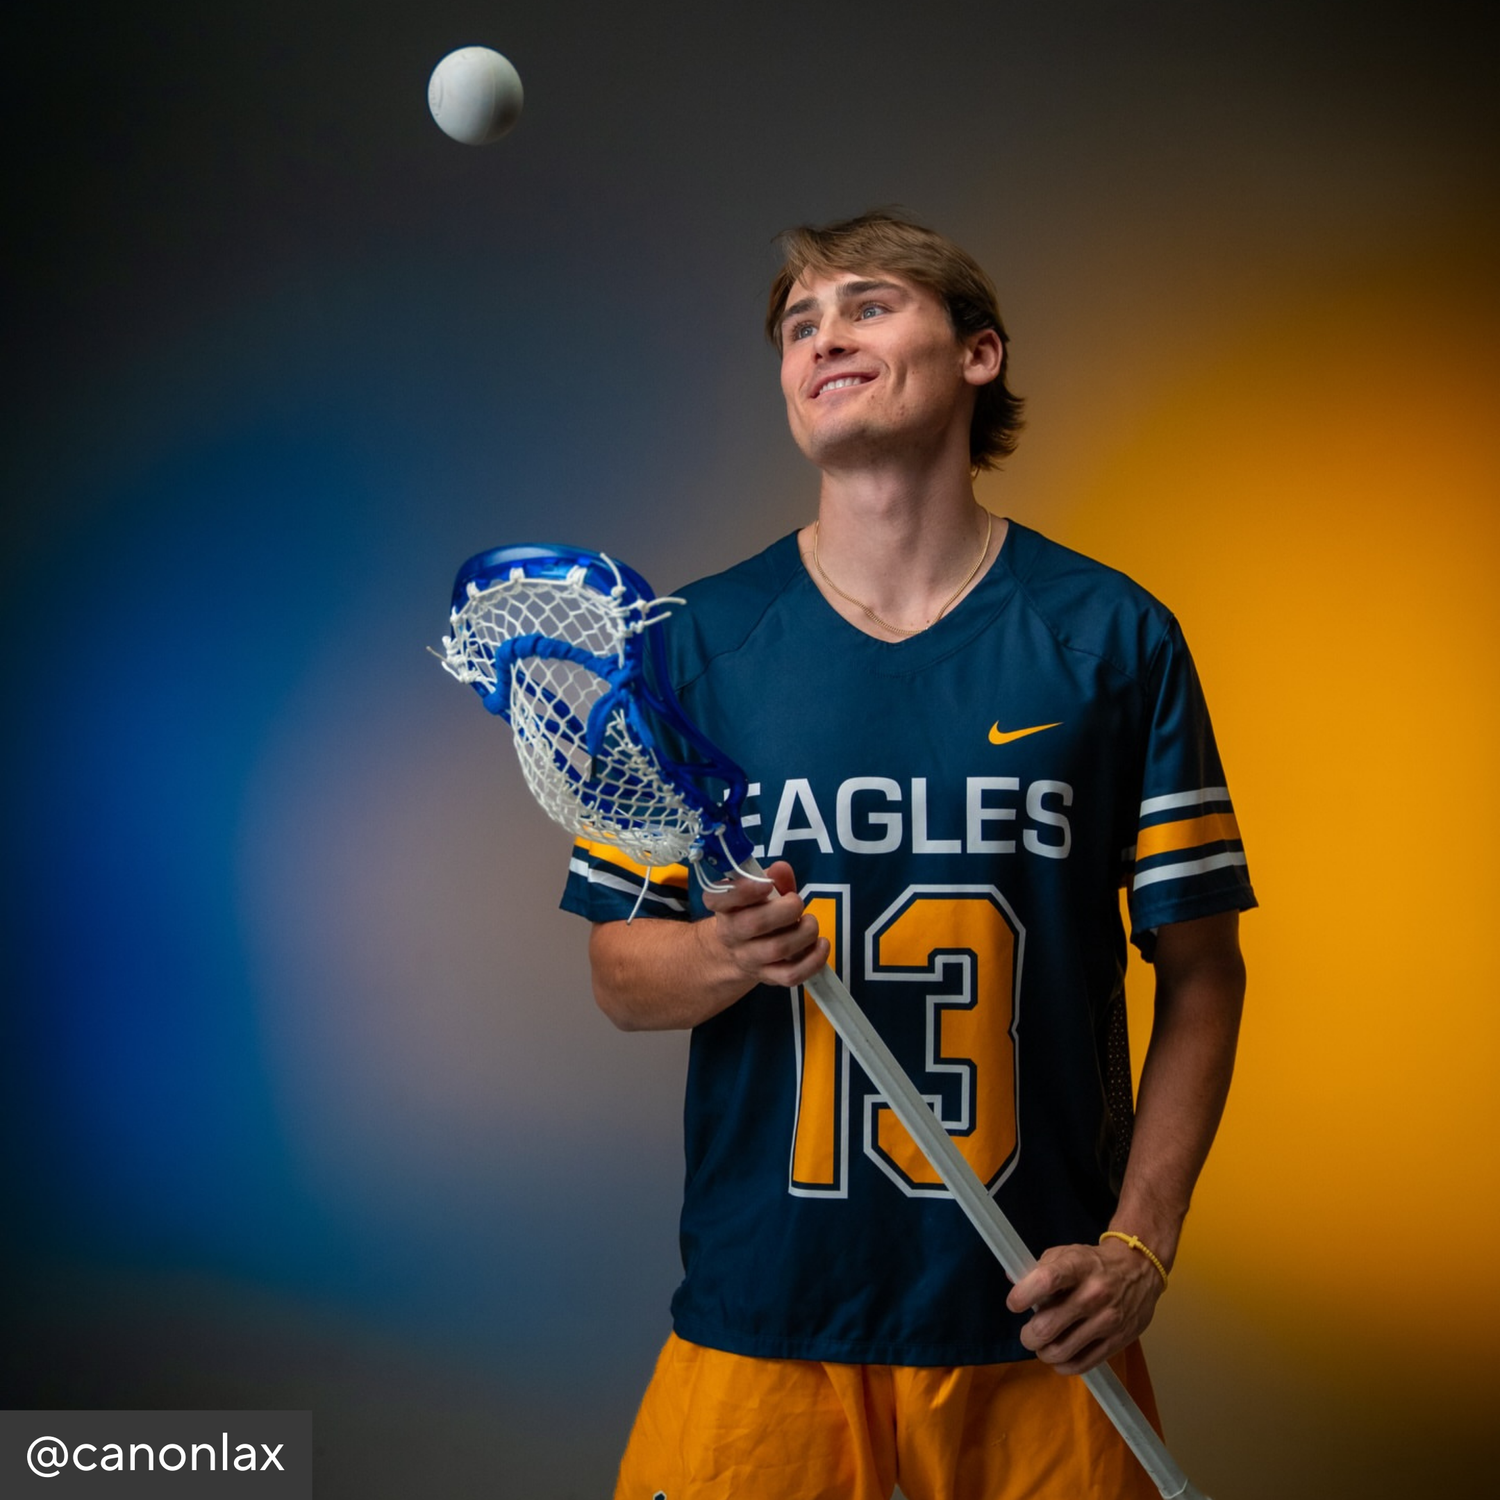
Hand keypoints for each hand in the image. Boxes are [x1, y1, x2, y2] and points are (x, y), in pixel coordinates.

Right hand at [701, 860, 827, 988]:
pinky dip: (813, 960)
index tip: (765, 884)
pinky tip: (821, 945)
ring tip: (810, 923)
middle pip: (753, 924)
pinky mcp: (768, 977)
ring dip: (803, 933)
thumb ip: (773, 878)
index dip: (743, 890)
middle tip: (797, 902)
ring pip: (776, 950)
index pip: (719, 898)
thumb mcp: (758, 891)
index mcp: (724, 907)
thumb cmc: (753, 912)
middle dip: (785, 910)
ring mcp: (749, 959)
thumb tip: (782, 869)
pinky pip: (791, 975)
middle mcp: (731, 934)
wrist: (735, 953)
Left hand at [1005, 1238, 1165, 1374]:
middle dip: (1028, 1335)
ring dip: (1043, 1352)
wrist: (1140, 1269)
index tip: (1014, 1304)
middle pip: (1048, 1326)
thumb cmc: (1095, 1262)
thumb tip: (1012, 1281)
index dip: (1022, 1296)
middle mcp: (1094, 1293)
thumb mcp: (1067, 1253)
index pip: (1046, 1281)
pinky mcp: (1117, 1341)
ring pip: (1061, 1350)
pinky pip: (1082, 1364)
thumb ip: (1039, 1268)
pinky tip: (1059, 1357)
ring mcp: (1107, 1320)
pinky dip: (1063, 1365)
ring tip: (1043, 1345)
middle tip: (1028, 1334)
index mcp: (1078, 1266)